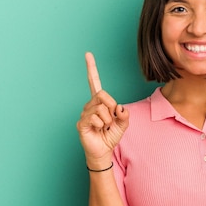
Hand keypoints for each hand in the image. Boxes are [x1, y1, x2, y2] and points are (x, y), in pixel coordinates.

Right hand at [76, 52, 129, 167]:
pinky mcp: (81, 123)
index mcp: (99, 102)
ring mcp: (84, 114)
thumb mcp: (123, 124)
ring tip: (104, 127)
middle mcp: (90, 105)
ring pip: (101, 109)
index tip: (88, 54)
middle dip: (111, 107)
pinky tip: (98, 129)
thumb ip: (125, 114)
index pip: (94, 82)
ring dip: (108, 120)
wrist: (104, 151)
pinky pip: (95, 118)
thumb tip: (119, 108)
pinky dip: (101, 125)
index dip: (91, 68)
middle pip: (103, 95)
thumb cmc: (111, 135)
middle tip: (111, 119)